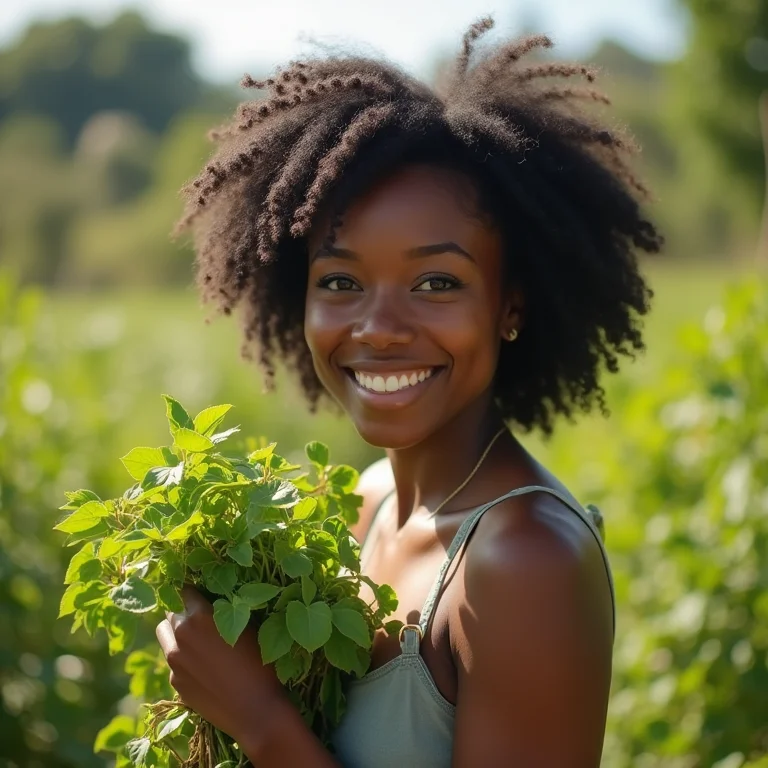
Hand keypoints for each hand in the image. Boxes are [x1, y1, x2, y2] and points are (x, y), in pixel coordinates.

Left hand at [155, 585, 284, 746]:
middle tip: (201, 619)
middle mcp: (180, 638)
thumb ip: (223, 612)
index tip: (202, 594)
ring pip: (167, 638)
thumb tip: (212, 601)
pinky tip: (205, 668)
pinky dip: (184, 659)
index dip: (194, 592)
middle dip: (183, 613)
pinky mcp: (176, 684)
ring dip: (178, 635)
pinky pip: (175, 662)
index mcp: (198, 618)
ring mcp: (175, 663)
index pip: (184, 592)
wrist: (255, 711)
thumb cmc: (259, 663)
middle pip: (170, 615)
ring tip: (201, 643)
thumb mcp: (246, 628)